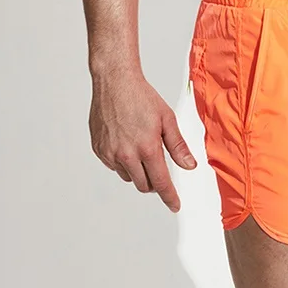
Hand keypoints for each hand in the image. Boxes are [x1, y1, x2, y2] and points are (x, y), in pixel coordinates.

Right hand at [89, 68, 196, 212]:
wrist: (115, 82)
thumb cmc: (141, 96)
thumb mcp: (167, 118)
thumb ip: (178, 145)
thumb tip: (189, 165)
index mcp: (147, 147)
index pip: (161, 182)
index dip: (169, 196)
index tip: (174, 205)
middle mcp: (126, 155)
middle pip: (144, 185)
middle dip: (154, 183)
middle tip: (160, 168)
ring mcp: (110, 154)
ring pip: (128, 176)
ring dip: (138, 171)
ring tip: (141, 146)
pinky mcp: (98, 150)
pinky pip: (114, 166)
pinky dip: (123, 161)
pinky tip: (127, 142)